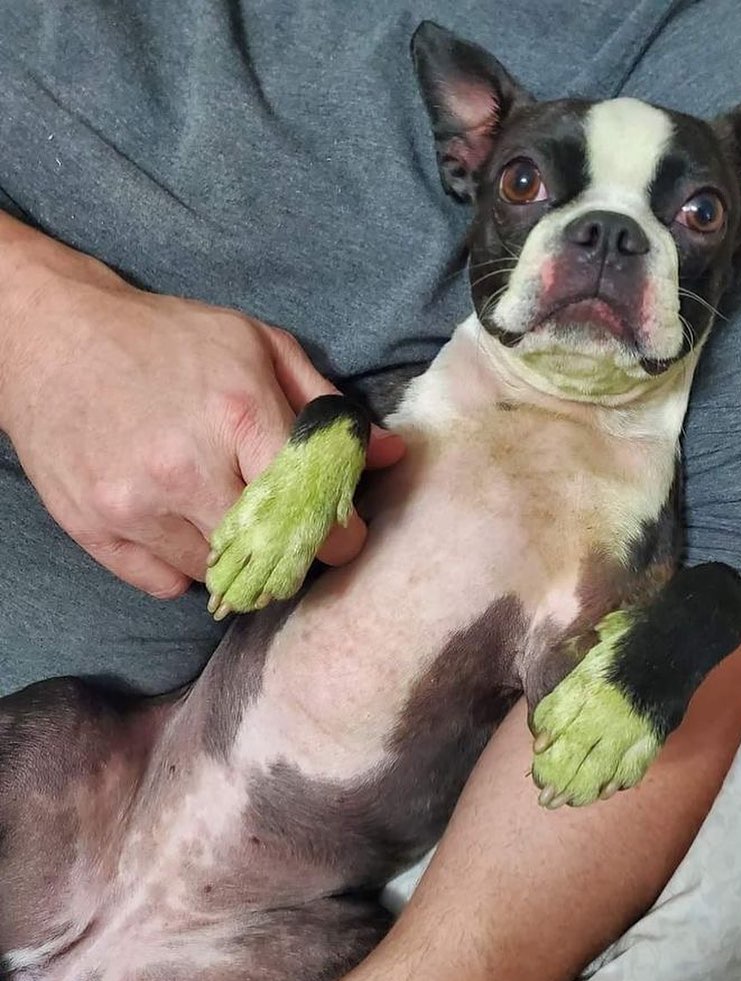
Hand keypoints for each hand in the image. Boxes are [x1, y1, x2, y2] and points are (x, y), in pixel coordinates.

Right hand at [0, 215, 402, 598]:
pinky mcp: (94, 530)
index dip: (340, 534)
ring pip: (217, 575)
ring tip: (226, 515)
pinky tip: (182, 525)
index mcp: (238, 413)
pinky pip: (164, 584)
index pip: (312, 505)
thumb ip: (325, 404)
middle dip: (291, 555)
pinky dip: (184, 567)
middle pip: (268, 554)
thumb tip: (390, 454)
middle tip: (292, 539)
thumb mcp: (257, 345)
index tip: (343, 537)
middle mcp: (185, 467)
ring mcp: (134, 505)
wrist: (51, 337)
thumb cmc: (167, 338)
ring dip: (235, 559)